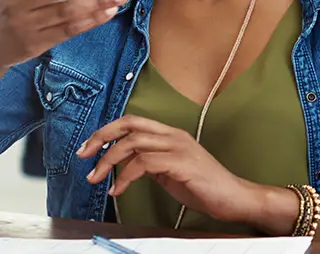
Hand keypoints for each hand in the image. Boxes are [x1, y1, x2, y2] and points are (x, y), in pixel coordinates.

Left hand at [76, 116, 292, 231]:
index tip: (88, 147)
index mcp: (170, 134)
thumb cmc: (204, 187)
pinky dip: (125, 177)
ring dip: (108, 161)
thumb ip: (150, 163)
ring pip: (133, 144)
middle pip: (128, 125)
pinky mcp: (181, 163)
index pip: (132, 122)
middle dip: (101, 138)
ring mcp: (178, 147)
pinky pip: (143, 164)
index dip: (106, 131)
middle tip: (83, 155)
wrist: (236, 198)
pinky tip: (118, 190)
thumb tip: (125, 164)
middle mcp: (173, 135)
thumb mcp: (170, 172)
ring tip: (96, 178)